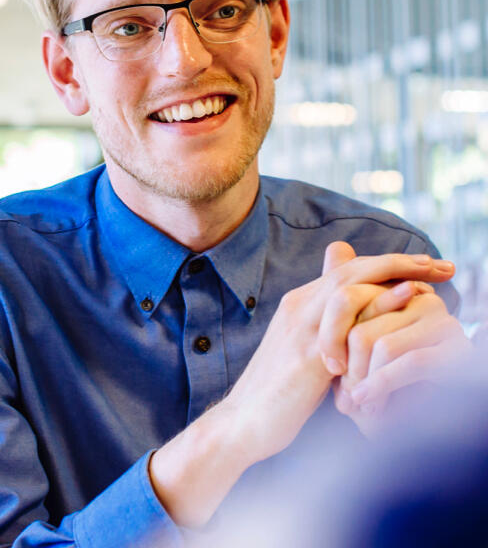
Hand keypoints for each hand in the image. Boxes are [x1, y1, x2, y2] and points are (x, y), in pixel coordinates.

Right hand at [222, 242, 454, 462]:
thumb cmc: (279, 392)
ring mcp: (300, 330)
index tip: (426, 267)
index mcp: (298, 306)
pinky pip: (346, 325)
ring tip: (429, 274)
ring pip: (346, 286)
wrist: (243, 422)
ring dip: (392, 275)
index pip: (346, 271)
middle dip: (397, 262)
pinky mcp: (306, 357)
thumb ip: (327, 332)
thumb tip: (359, 320)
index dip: (386, 264)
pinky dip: (378, 307)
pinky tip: (405, 301)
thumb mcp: (304, 353)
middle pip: (349, 270)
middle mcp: (298, 308)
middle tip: (440, 264)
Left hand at [334, 283, 469, 436]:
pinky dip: (383, 386)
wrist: (408, 431)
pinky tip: (369, 404)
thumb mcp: (354, 340)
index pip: (352, 300)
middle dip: (348, 363)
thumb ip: (346, 297)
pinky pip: (409, 364)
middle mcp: (426, 303)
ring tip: (356, 403)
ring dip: (364, 380)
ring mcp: (445, 326)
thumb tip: (335, 244)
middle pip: (362, 323)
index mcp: (402, 292)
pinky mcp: (458, 355)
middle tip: (342, 393)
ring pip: (381, 343)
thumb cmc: (376, 382)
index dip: (334, 335)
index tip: (330, 366)